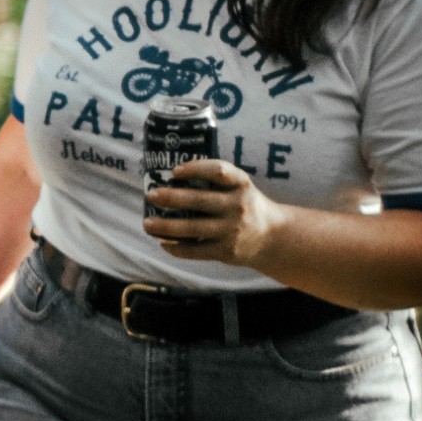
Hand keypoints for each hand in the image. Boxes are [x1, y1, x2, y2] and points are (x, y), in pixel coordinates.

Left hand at [144, 159, 289, 267]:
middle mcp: (238, 206)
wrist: (273, 237)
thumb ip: (216, 182)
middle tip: (150, 195)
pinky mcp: (226, 251)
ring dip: (165, 227)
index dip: (195, 169)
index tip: (175, 171)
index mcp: (241, 185)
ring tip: (147, 224)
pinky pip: (195, 250)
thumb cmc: (246, 206)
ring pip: (191, 228)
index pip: (218, 171)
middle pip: (198, 200)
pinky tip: (163, 243)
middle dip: (170, 198)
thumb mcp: (239, 188)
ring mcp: (232, 230)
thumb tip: (170, 179)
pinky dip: (176, 248)